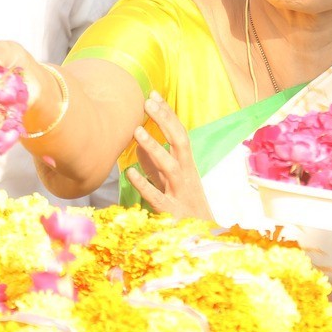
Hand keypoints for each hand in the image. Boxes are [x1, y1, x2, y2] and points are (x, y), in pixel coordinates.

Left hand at [125, 94, 214, 220]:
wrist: (201, 236)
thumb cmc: (184, 207)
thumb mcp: (170, 182)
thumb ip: (155, 166)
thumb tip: (138, 148)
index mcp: (187, 165)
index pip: (179, 133)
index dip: (168, 114)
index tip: (153, 95)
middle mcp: (187, 175)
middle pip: (180, 142)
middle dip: (165, 121)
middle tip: (147, 102)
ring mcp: (180, 192)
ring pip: (170, 166)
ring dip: (155, 147)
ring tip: (137, 131)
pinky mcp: (171, 211)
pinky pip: (157, 196)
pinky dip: (143, 184)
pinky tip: (130, 173)